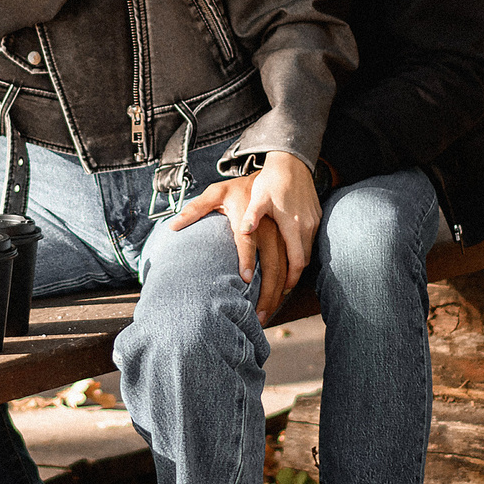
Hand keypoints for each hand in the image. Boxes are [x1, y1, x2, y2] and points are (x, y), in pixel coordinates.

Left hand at [167, 151, 319, 301]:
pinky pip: (302, 260)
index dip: (247, 259)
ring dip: (283, 290)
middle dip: (270, 292)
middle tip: (259, 316)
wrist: (288, 166)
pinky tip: (282, 293)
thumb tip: (176, 225)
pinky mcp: (308, 231)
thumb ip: (198, 209)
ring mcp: (299, 228)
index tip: (244, 280)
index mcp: (255, 215)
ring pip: (295, 267)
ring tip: (270, 312)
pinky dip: (292, 278)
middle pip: (279, 264)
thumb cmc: (250, 183)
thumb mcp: (219, 191)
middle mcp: (281, 225)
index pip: (249, 241)